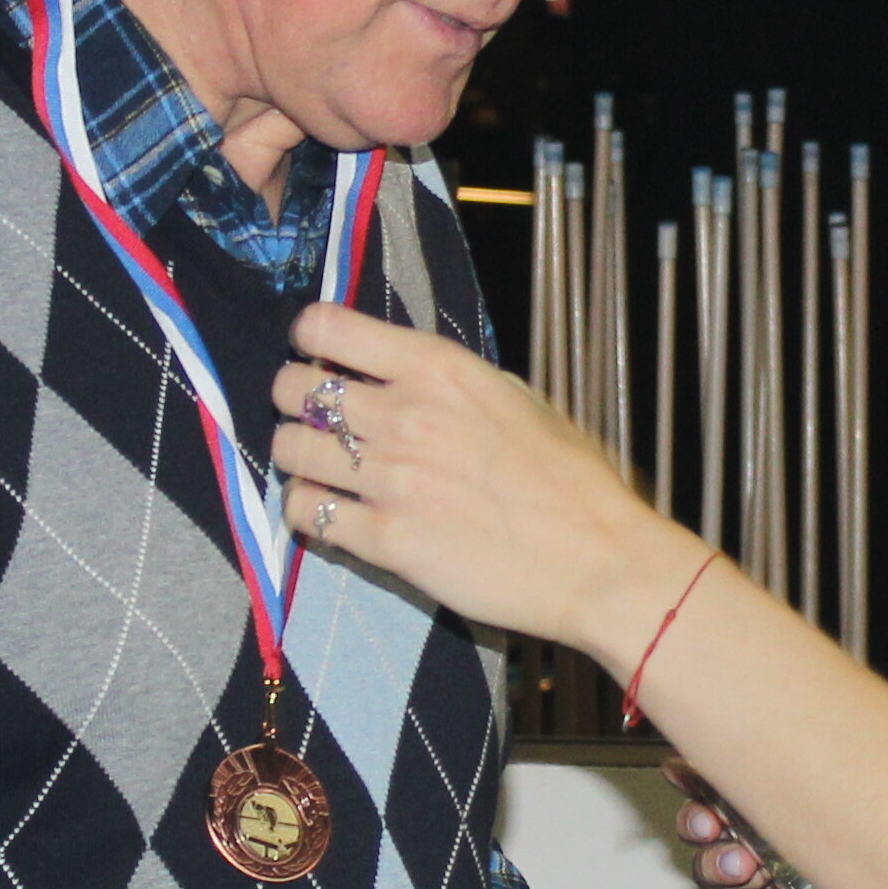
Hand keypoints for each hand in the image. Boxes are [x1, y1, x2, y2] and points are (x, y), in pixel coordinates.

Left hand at [269, 304, 701, 665]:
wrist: (599, 560)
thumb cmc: (571, 480)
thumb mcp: (515, 399)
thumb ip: (448, 382)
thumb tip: (396, 371)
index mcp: (439, 368)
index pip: (326, 327)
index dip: (311, 343)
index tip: (320, 360)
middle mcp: (405, 414)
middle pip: (292, 388)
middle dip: (294, 402)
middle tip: (316, 423)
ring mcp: (391, 479)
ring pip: (288, 450)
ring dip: (296, 457)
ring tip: (320, 471)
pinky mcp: (386, 540)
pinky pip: (305, 513)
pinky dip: (307, 511)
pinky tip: (333, 514)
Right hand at [667, 771, 887, 888]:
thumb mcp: (866, 799)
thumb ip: (818, 768)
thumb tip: (795, 724)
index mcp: (782, 824)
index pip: (717, 812)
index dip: (698, 813)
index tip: (707, 814)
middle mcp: (776, 870)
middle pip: (711, 865)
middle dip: (719, 863)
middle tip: (746, 863)